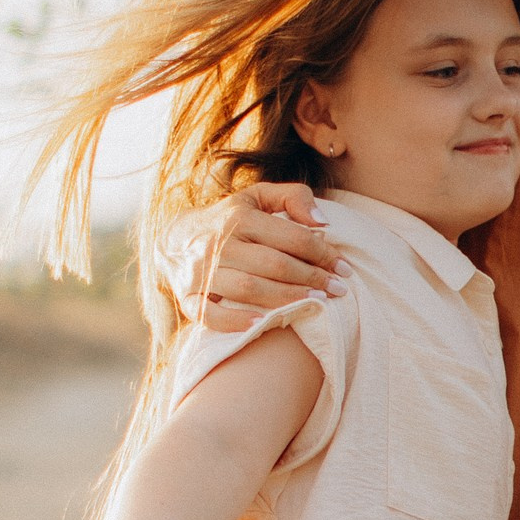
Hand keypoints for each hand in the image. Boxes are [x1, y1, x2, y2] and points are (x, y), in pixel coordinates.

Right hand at [198, 179, 341, 330]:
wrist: (174, 239)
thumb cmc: (230, 219)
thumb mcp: (257, 197)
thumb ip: (292, 197)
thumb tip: (322, 222)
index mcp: (239, 217)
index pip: (291, 237)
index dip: (323, 254)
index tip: (344, 268)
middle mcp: (219, 244)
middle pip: (274, 265)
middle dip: (311, 278)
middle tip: (338, 290)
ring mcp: (201, 272)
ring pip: (248, 289)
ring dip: (286, 299)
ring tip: (315, 304)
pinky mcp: (188, 297)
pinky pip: (210, 314)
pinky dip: (235, 321)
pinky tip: (262, 323)